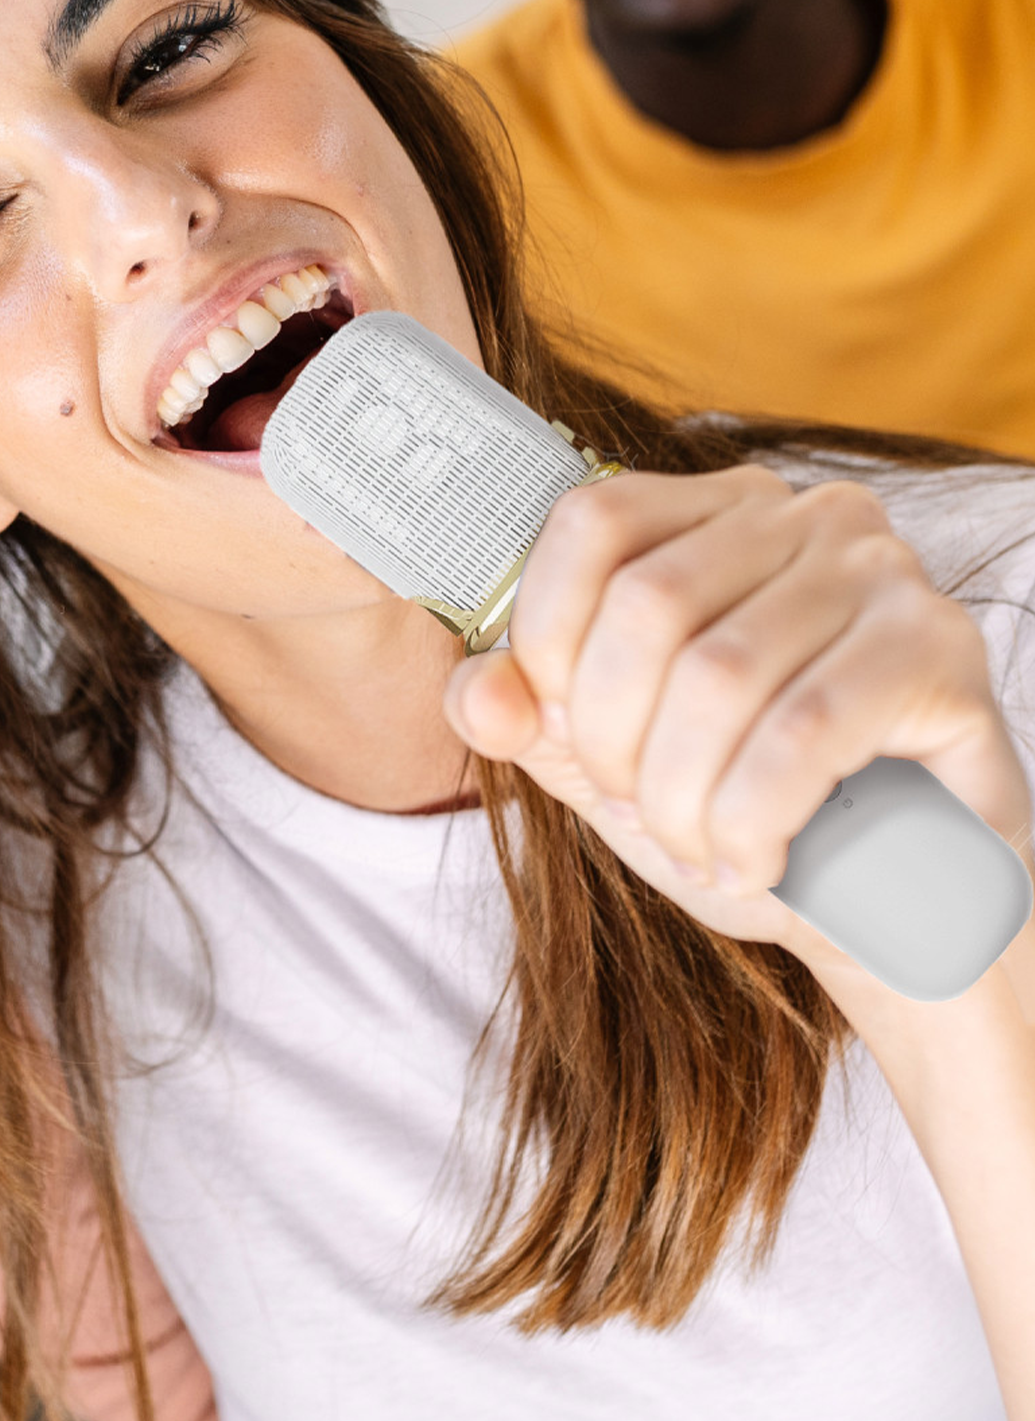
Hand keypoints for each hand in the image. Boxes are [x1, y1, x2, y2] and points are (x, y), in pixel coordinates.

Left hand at [442, 465, 1031, 1019]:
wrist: (901, 906)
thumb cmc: (747, 811)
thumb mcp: (611, 764)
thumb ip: (530, 718)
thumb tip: (478, 692)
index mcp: (712, 515)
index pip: (591, 522)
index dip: (546, 636)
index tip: (556, 730)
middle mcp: (803, 517)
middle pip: (648, 602)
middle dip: (611, 735)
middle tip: (634, 810)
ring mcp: (883, 572)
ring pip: (719, 675)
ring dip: (682, 795)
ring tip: (696, 849)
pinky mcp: (940, 650)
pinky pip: (802, 732)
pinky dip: (751, 817)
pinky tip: (751, 861)